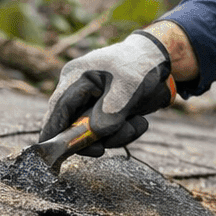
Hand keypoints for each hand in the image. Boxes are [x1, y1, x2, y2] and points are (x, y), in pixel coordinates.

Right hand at [40, 31, 175, 155]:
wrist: (161, 62)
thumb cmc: (140, 65)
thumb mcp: (128, 86)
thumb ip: (111, 111)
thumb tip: (95, 134)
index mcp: (76, 78)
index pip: (58, 109)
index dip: (54, 132)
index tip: (54, 154)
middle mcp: (79, 92)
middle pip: (72, 126)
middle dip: (95, 138)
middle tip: (109, 143)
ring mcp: (91, 104)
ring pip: (92, 134)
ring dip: (115, 135)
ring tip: (137, 123)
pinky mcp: (105, 114)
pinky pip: (107, 133)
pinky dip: (123, 133)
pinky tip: (139, 122)